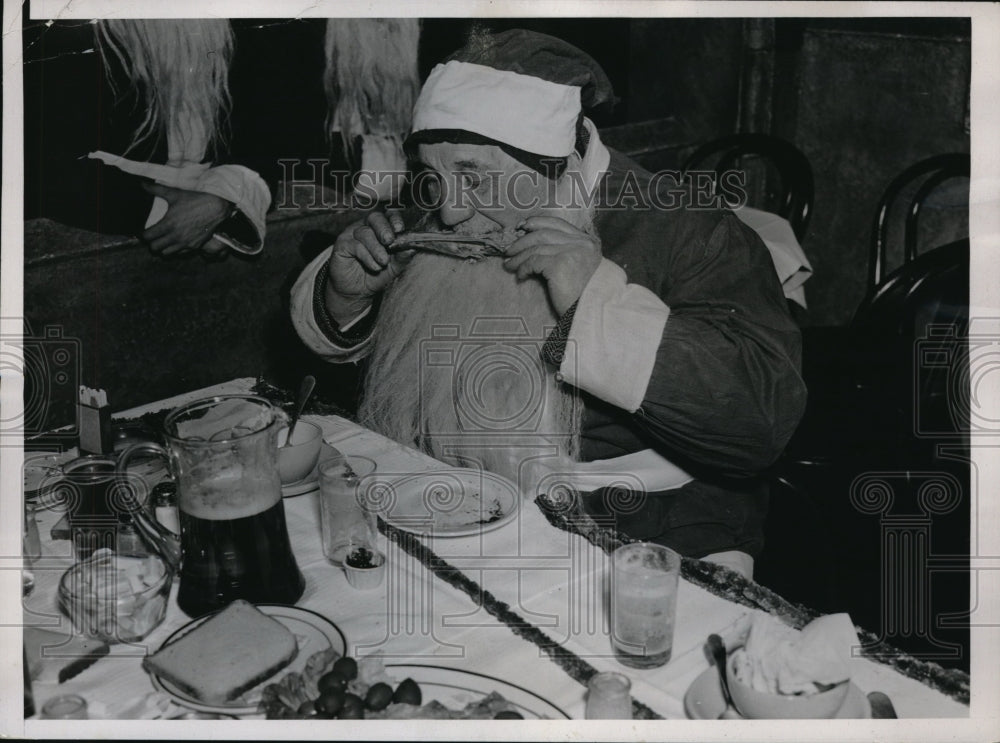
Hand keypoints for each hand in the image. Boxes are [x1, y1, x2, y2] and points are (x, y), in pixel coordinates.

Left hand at [141, 182, 231, 256]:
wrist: (216, 208)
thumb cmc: (195, 200)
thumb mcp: (175, 194)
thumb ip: (156, 190)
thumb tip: (142, 184)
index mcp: (168, 224)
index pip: (148, 237)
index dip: (144, 234)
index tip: (146, 231)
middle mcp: (175, 236)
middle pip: (155, 248)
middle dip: (152, 242)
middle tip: (153, 236)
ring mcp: (185, 243)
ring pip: (166, 253)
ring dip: (163, 247)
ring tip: (164, 240)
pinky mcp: (194, 246)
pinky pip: (179, 253)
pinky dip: (176, 249)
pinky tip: (176, 241)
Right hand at [324, 210, 411, 324]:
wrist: (357, 291)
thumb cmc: (375, 274)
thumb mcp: (394, 267)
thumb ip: (402, 256)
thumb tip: (412, 247)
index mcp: (380, 228)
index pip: (388, 215)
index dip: (394, 219)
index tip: (400, 228)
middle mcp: (365, 227)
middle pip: (374, 217)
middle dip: (384, 229)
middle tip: (390, 241)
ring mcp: (352, 234)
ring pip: (365, 233)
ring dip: (377, 249)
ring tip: (383, 263)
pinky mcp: (342, 245)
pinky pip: (355, 245)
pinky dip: (367, 256)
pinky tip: (374, 267)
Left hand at [502, 216, 601, 314]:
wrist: (593, 311)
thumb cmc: (586, 294)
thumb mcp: (581, 266)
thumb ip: (568, 252)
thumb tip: (538, 245)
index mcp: (587, 241)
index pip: (557, 223)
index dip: (537, 222)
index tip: (522, 226)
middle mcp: (580, 243)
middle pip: (543, 234)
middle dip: (522, 241)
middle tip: (509, 250)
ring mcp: (570, 252)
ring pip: (536, 248)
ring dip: (518, 257)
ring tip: (508, 265)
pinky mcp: (559, 264)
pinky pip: (533, 262)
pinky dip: (523, 268)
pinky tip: (521, 276)